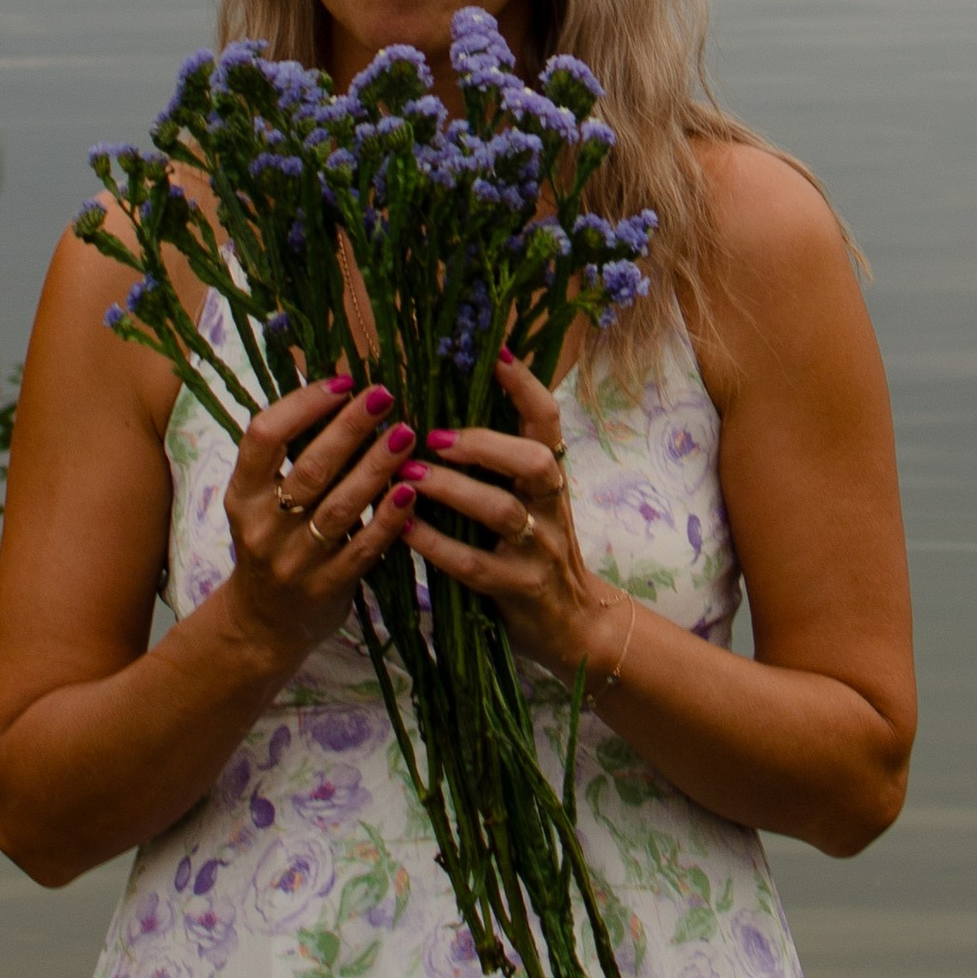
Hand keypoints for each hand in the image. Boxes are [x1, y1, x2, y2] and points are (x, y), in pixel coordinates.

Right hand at [220, 371, 419, 672]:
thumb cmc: (270, 542)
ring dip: (376, 466)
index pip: (263, 437)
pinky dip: (389, 517)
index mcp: (241, 495)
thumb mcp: (259, 499)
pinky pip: (364, 547)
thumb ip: (288, 453)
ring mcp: (296, 561)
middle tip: (383, 395)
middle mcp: (264, 527)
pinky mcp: (328, 587)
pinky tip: (412, 489)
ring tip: (405, 434)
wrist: (263, 622)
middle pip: (310, 469)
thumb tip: (331, 385)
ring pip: (341, 507)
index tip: (340, 381)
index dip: (302, 404)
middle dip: (349, 428)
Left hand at [397, 350, 627, 684]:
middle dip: (484, 444)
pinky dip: (435, 544)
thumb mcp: (529, 502)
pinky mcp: (517, 590)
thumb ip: (496, 464)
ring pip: (500, 511)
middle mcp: (550, 507)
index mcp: (550, 477)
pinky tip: (402, 528)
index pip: (547, 420)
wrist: (574, 627)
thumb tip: (438, 411)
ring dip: (452, 490)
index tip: (494, 350)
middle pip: (533, 462)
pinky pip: (472, 564)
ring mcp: (537, 550)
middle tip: (434, 436)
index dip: (524, 383)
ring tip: (408, 476)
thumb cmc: (534, 552)